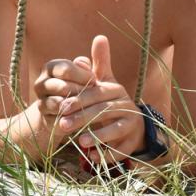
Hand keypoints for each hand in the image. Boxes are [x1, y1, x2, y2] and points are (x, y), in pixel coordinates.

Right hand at [20, 56, 95, 153]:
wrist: (72, 110)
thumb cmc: (83, 85)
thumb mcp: (87, 73)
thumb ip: (90, 63)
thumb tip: (88, 57)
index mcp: (50, 68)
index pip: (66, 69)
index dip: (83, 75)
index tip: (95, 80)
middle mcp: (41, 84)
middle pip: (62, 87)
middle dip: (81, 91)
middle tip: (94, 94)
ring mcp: (40, 102)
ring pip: (59, 104)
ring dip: (77, 105)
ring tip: (89, 104)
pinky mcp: (45, 119)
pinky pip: (59, 119)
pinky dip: (72, 118)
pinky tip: (83, 115)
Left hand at [55, 35, 145, 165]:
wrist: (134, 126)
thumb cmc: (111, 102)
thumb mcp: (106, 82)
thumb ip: (100, 64)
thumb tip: (99, 37)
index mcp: (117, 91)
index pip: (97, 94)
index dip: (79, 100)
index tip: (61, 108)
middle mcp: (127, 106)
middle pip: (104, 112)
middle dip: (82, 119)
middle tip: (63, 126)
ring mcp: (132, 125)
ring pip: (116, 130)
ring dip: (98, 136)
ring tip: (80, 142)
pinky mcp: (133, 143)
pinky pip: (122, 150)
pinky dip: (108, 155)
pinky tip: (93, 158)